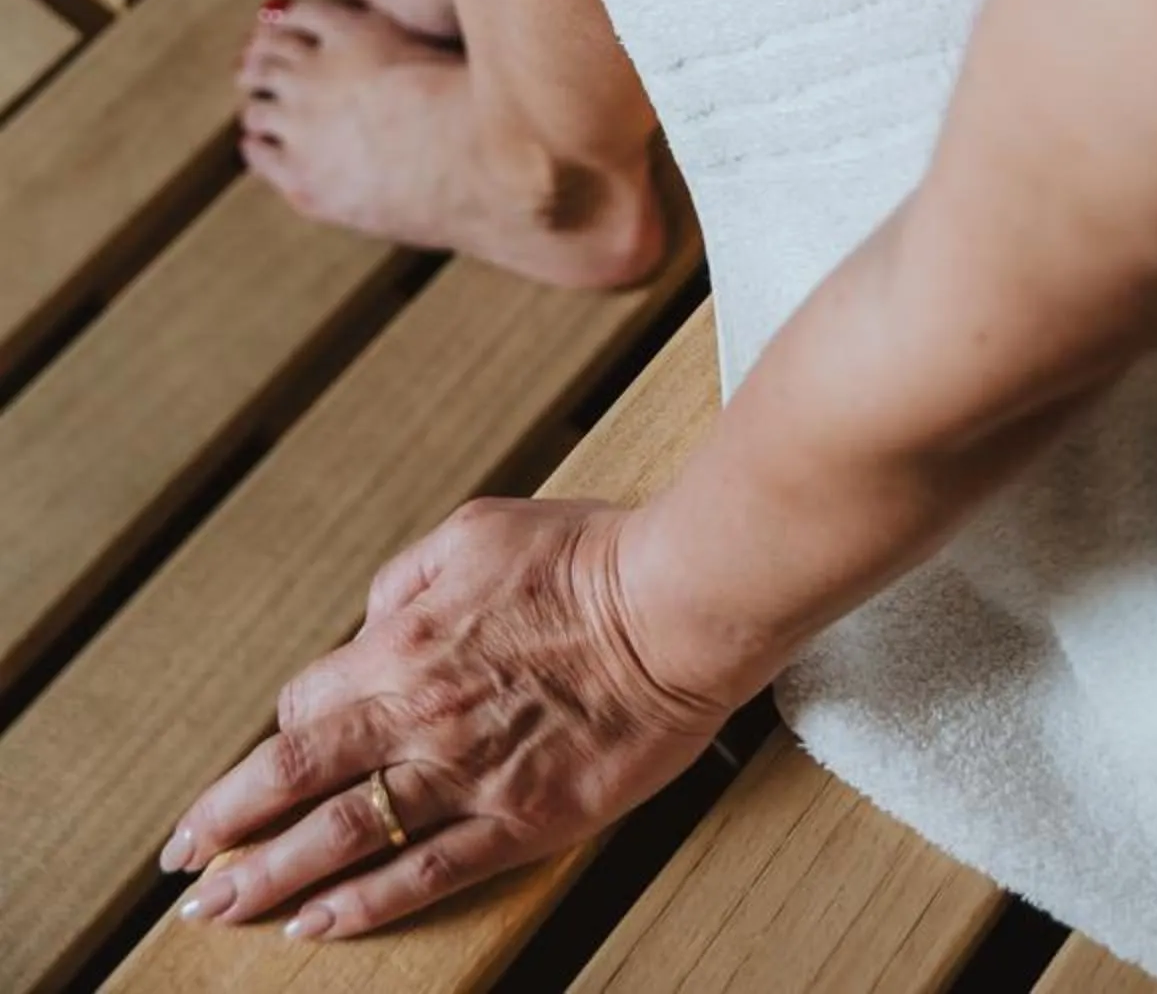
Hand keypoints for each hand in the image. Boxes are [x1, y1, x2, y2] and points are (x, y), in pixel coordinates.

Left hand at [159, 496, 727, 940]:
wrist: (676, 605)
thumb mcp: (477, 529)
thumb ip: (407, 578)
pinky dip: (364, 906)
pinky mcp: (518, 822)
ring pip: (342, 838)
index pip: (308, 701)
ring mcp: (466, 776)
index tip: (284, 747)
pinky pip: (424, 875)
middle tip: (180, 862)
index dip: (289, 725)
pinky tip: (318, 927)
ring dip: (269, 876)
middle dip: (225, 823)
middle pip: (294, 778)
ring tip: (217, 909)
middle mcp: (419, 715)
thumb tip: (371, 622)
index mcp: (404, 642)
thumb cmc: (586, 557)